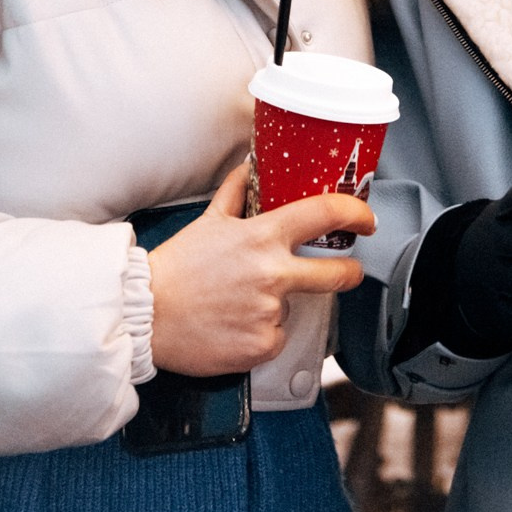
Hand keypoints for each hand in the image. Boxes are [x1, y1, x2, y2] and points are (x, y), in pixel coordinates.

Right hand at [148, 162, 375, 376]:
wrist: (145, 314)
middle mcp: (273, 274)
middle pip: (336, 274)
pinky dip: (261, 335)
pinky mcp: (262, 345)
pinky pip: (276, 338)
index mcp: (262, 237)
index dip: (355, 213)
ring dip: (275, 306)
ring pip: (293, 308)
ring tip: (238, 305)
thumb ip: (234, 192)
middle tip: (349, 272)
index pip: (324, 214)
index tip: (366, 219)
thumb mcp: (208, 221)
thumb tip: (248, 166)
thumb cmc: (174, 268)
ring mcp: (270, 312)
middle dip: (349, 273)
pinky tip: (234, 327)